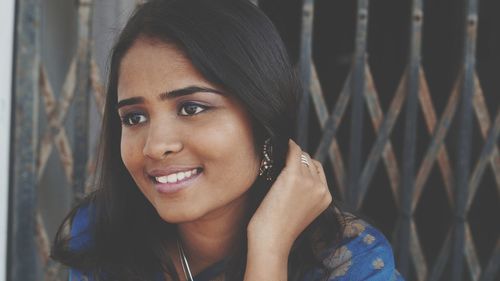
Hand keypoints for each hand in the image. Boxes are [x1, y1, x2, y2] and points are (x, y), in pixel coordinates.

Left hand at [247, 139, 331, 256]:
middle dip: (297, 160)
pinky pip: (293, 152)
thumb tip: (293, 171)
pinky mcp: (293, 176)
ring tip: (276, 158)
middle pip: (310, 162)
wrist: (272, 241)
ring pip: (301, 156)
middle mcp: (321, 188)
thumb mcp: (300, 211)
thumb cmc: (279, 229)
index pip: (318, 170)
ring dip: (290, 156)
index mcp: (326, 198)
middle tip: (281, 161)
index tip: (292, 164)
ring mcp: (309, 181)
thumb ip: (304, 194)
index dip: (305, 166)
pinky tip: (280, 143)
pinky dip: (288, 146)